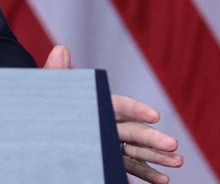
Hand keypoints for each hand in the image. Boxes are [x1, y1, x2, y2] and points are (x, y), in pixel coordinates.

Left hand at [44, 45, 182, 183]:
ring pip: (138, 151)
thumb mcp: (52, 91)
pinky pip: (131, 168)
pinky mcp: (111, 160)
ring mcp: (112, 143)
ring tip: (177, 162)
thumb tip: (60, 49)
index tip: (153, 115)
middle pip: (135, 131)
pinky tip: (163, 180)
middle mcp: (110, 124)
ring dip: (158, 157)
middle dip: (154, 138)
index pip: (121, 106)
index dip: (137, 110)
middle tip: (173, 145)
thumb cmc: (50, 106)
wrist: (42, 131)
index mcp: (100, 104)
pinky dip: (146, 174)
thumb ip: (57, 74)